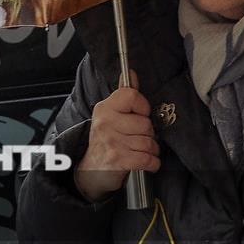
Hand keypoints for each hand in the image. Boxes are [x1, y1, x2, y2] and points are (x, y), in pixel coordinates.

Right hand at [73, 70, 159, 202]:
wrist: (90, 169)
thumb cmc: (105, 140)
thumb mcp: (110, 115)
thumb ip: (124, 95)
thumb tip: (131, 73)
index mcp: (105, 108)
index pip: (132, 96)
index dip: (143, 106)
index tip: (140, 114)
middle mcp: (106, 123)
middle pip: (145, 123)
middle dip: (148, 134)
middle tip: (138, 137)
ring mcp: (111, 141)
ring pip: (149, 142)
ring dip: (151, 149)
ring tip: (140, 150)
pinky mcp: (118, 159)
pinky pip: (148, 158)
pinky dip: (152, 163)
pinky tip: (147, 162)